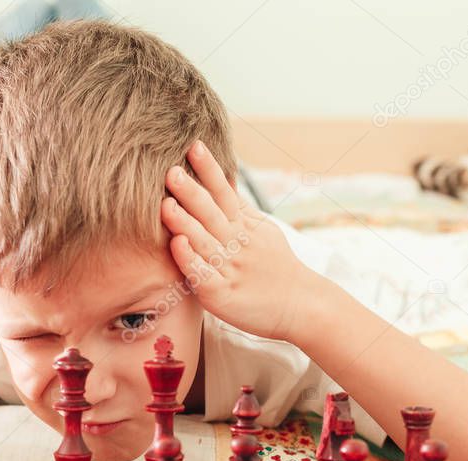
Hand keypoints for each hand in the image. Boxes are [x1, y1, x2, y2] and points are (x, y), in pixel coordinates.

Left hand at [160, 140, 309, 341]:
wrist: (301, 306)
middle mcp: (237, 244)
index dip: (210, 170)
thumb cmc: (276, 268)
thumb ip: (241, 208)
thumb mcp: (263, 231)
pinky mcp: (222, 295)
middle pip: (212, 214)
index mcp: (245, 227)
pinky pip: (204, 275)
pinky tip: (177, 244)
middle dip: (191, 192)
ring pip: (204, 241)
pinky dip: (190, 260)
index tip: (194, 146)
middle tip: (171, 171)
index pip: (225, 193)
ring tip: (166, 204)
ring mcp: (229, 269)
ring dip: (185, 222)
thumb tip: (224, 178)